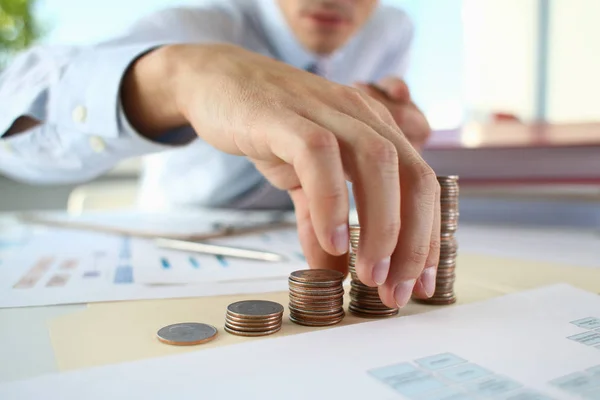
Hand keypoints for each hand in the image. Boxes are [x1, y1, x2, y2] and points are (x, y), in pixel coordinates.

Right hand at [125, 44, 439, 307]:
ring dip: (382, 226)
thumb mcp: (303, 181)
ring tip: (369, 275)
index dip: (428, 238)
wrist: (219, 81)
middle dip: (414, 241)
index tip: (419, 284)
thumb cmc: (269, 127)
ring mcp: (325, 109)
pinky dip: (332, 200)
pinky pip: (319, 155)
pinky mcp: (284, 115)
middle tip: (395, 289)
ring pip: (376, 162)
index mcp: (376, 129)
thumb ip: (320, 223)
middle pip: (413, 175)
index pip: (421, 185)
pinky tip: (331, 240)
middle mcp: (361, 115)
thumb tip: (332, 274)